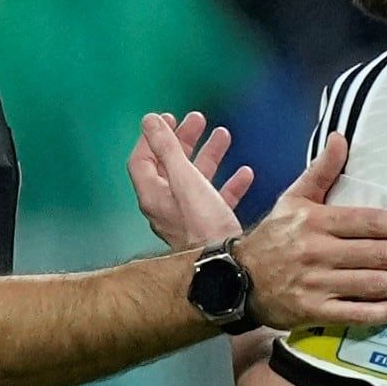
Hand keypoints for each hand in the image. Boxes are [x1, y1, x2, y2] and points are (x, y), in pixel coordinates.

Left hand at [127, 110, 255, 252]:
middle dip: (184, 140)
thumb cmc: (203, 223)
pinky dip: (228, 183)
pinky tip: (244, 173)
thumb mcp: (184, 178)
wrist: (226, 266)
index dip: (152, 137)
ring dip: (209, 155)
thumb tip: (149, 120)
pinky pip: (217, 198)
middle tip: (198, 120)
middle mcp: (167, 206)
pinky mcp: (210, 226)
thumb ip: (167, 148)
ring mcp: (188, 217)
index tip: (167, 119)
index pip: (142, 160)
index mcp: (154, 195)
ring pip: (196, 179)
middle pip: (170, 166)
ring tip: (223, 135)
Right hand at [232, 134, 386, 333]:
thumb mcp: (293, 199)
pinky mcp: (312, 312)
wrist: (236, 279)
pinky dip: (382, 312)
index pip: (370, 222)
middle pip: (377, 254)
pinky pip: (355, 314)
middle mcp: (317, 252)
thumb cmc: (273, 237)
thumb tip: (340, 137)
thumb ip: (321, 172)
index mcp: (316, 221)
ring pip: (371, 285)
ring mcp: (315, 284)